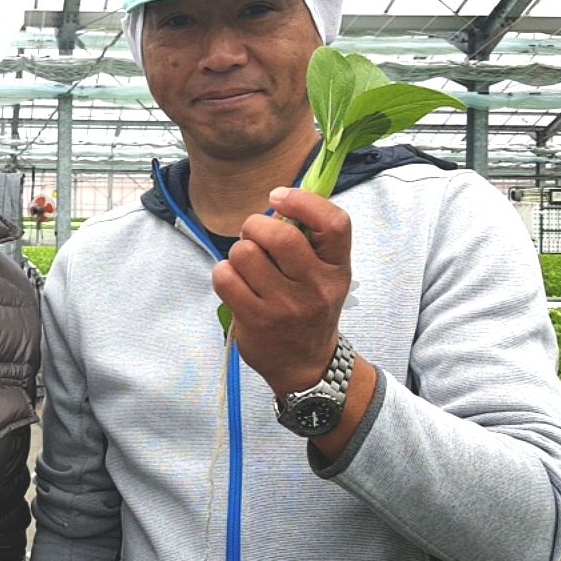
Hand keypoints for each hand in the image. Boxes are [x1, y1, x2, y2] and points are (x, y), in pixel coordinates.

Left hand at [210, 186, 351, 398]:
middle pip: (280, 235)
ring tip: (247, 266)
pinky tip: (235, 282)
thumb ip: (309, 239)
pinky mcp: (255, 319)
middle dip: (256, 225)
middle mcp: (315, 286)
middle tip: (254, 236)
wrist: (306, 364)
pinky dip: (223, 272)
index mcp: (337, 268)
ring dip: (238, 252)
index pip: (335, 223)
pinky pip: (225, 276)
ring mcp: (285, 305)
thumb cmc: (310, 307)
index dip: (304, 200)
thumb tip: (276, 201)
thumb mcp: (325, 274)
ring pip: (245, 252)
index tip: (279, 197)